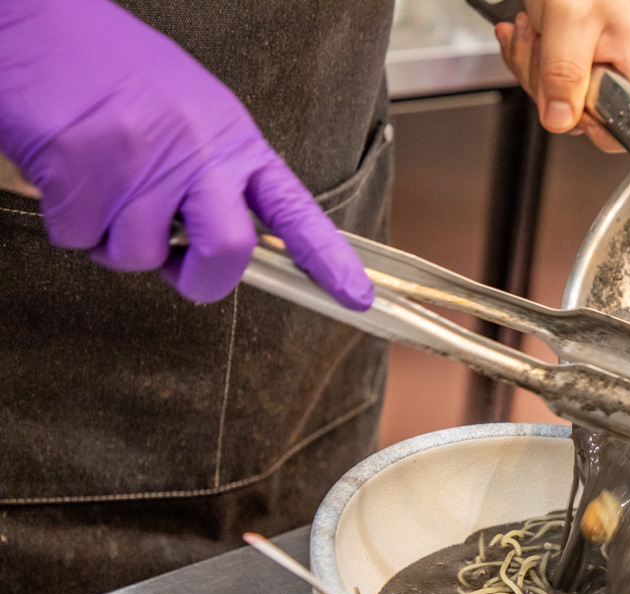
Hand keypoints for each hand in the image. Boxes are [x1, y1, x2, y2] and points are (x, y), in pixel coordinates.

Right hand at [0, 0, 373, 308]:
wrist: (39, 20)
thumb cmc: (114, 71)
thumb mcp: (192, 115)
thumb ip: (215, 178)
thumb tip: (221, 250)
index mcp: (232, 141)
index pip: (294, 210)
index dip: (329, 260)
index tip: (357, 297)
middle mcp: (197, 151)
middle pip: (227, 253)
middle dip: (198, 278)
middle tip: (169, 262)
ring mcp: (141, 161)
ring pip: (136, 256)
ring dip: (110, 239)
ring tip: (99, 182)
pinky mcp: (82, 169)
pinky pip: (76, 239)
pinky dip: (65, 220)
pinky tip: (63, 172)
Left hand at [494, 0, 629, 153]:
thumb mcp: (569, 20)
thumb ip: (564, 73)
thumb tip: (559, 121)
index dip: (599, 127)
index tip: (573, 103)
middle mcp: (614, 71)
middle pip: (581, 118)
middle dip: (548, 88)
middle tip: (545, 48)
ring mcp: (588, 67)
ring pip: (553, 101)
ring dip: (530, 66)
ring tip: (534, 30)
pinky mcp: (564, 60)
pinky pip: (537, 80)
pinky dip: (522, 56)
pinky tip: (523, 30)